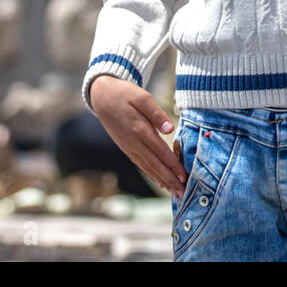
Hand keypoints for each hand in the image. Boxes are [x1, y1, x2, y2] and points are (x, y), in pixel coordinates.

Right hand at [89, 74, 187, 198]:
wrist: (102, 96)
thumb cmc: (125, 93)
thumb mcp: (142, 97)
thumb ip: (157, 114)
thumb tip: (170, 129)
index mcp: (139, 129)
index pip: (161, 152)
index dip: (173, 165)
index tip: (184, 177)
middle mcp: (133, 142)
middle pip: (154, 165)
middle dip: (169, 179)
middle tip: (183, 193)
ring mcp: (128, 147)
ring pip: (147, 168)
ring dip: (162, 181)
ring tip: (174, 192)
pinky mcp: (125, 148)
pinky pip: (140, 164)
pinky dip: (151, 175)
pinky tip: (160, 182)